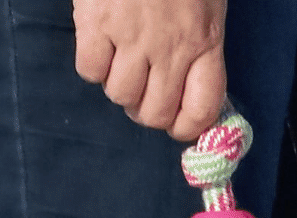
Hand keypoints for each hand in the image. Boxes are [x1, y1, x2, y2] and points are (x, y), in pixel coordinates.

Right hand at [73, 0, 229, 141]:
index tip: (177, 124)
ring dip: (119, 88)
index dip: (187, 128)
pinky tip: (100, 46)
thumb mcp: (207, 7)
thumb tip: (190, 89)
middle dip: (146, 111)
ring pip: (120, 96)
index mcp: (206, 42)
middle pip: (155, 113)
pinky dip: (93, 67)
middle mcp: (171, 48)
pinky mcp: (96, 23)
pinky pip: (89, 71)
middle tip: (142, 92)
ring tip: (121, 63)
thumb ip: (201, 45)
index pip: (202, 110)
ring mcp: (132, 37)